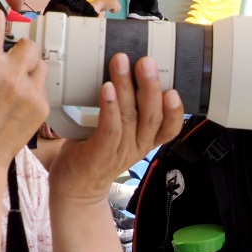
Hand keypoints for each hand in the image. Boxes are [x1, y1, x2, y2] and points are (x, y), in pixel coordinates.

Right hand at [0, 7, 48, 170]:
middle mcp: (11, 76)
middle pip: (26, 41)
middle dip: (13, 47)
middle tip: (1, 61)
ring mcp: (30, 92)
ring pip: (39, 61)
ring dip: (26, 66)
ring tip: (10, 79)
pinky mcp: (41, 107)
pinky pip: (42, 84)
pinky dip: (30, 87)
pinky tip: (14, 99)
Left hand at [49, 54, 182, 203]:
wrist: (75, 190)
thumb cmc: (94, 154)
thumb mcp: (118, 133)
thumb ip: (124, 109)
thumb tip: (122, 71)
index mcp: (145, 141)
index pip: (170, 128)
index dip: (176, 111)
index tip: (174, 90)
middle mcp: (137, 146)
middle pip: (151, 116)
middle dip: (150, 86)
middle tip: (146, 61)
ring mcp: (119, 152)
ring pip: (130, 117)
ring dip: (126, 87)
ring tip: (121, 63)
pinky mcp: (100, 154)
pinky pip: (109, 129)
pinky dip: (110, 108)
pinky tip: (107, 88)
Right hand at [90, 0, 128, 16]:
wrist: (98, 5)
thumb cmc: (100, 6)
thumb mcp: (106, 5)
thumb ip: (111, 6)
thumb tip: (108, 13)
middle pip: (119, 6)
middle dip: (115, 9)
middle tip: (109, 8)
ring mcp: (114, 1)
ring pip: (118, 9)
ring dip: (114, 10)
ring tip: (108, 8)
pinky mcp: (114, 3)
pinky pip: (116, 10)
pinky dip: (113, 11)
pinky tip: (109, 9)